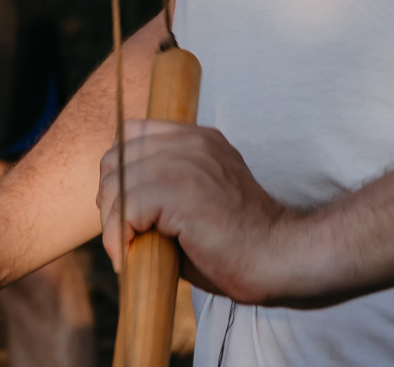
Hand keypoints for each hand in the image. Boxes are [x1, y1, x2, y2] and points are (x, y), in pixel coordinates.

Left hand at [97, 120, 311, 306]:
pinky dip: (119, 237)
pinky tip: (129, 257)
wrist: (282, 259)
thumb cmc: (241, 244)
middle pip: (116, 157)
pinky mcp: (180, 191)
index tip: (128, 210)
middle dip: (111, 199)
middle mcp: (191, 141)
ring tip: (127, 249)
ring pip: (115, 183)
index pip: (133, 134)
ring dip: (113, 221)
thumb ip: (164, 190)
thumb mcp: (199, 201)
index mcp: (198, 138)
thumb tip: (116, 206)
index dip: (121, 173)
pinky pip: (126, 209)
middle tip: (125, 234)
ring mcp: (186, 162)